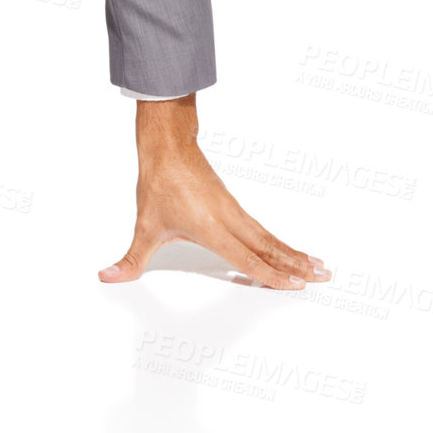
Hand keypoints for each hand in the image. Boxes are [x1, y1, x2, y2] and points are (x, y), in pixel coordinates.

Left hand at [98, 96, 330, 288]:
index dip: (271, 274)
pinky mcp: (232, 204)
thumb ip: (130, 260)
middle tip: (324, 277)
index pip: (247, 258)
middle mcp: (228, 220)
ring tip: (318, 266)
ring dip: (293, 253)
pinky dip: (279, 241)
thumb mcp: (144, 227)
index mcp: (211, 228)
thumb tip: (108, 276)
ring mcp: (233, 211)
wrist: (167, 147)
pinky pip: (261, 228)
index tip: (296, 285)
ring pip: (268, 237)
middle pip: (268, 247)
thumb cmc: (158, 184)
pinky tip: (289, 248)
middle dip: (296, 265)